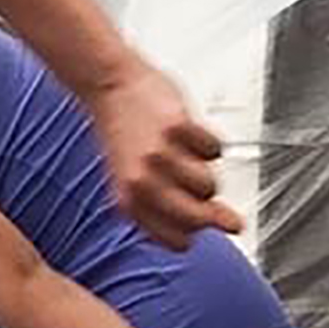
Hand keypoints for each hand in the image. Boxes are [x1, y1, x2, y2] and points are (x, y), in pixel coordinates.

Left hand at [85, 66, 237, 248]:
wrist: (110, 86)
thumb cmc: (124, 133)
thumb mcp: (134, 179)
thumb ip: (167, 206)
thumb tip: (218, 224)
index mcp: (129, 201)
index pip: (176, 242)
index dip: (193, 234)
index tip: (199, 225)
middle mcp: (142, 181)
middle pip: (196, 219)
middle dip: (212, 215)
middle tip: (215, 202)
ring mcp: (160, 155)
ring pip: (209, 185)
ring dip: (207, 174)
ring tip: (191, 159)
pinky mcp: (178, 128)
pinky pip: (214, 151)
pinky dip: (210, 144)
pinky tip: (192, 136)